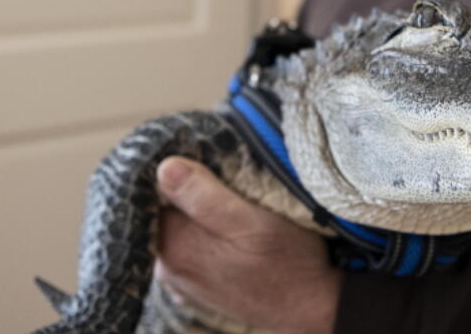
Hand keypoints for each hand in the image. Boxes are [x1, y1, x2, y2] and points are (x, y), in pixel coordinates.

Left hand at [155, 156, 340, 333]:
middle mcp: (170, 268)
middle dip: (191, 190)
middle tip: (228, 182)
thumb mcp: (254, 221)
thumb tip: (163, 167)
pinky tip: (235, 230)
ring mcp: (183, 279)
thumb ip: (204, 196)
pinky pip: (193, 244)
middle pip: (166, 210)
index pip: (155, 193)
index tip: (207, 162)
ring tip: (236, 205)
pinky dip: (209, 231)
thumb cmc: (290, 264)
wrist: (315, 308)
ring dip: (203, 210)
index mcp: (175, 248)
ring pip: (182, 226)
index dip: (180, 171)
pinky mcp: (200, 283)